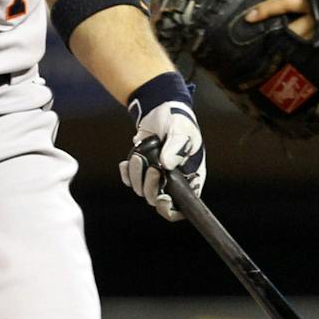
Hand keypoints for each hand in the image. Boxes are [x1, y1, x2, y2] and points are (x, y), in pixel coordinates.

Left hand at [120, 72, 204, 220]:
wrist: (160, 109)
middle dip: (150, 186)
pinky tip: (127, 162)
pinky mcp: (142, 171)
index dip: (171, 209)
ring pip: (141, 190)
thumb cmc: (178, 121)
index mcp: (192, 176)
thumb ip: (177, 147)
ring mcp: (157, 177)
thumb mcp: (182, 130)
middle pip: (158, 200)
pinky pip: (130, 181)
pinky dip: (127, 173)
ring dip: (137, 174)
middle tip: (151, 167)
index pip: (184, 206)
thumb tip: (167, 165)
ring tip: (141, 155)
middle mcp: (175, 181)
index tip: (163, 198)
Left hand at [244, 0, 318, 53]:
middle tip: (252, 30)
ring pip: (303, 32)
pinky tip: (305, 65)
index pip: (286, 1)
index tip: (248, 17)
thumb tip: (297, 27)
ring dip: (292, 44)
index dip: (267, 8)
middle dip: (271, 22)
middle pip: (289, 13)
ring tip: (278, 57)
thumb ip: (317, 15)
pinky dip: (312, 55)